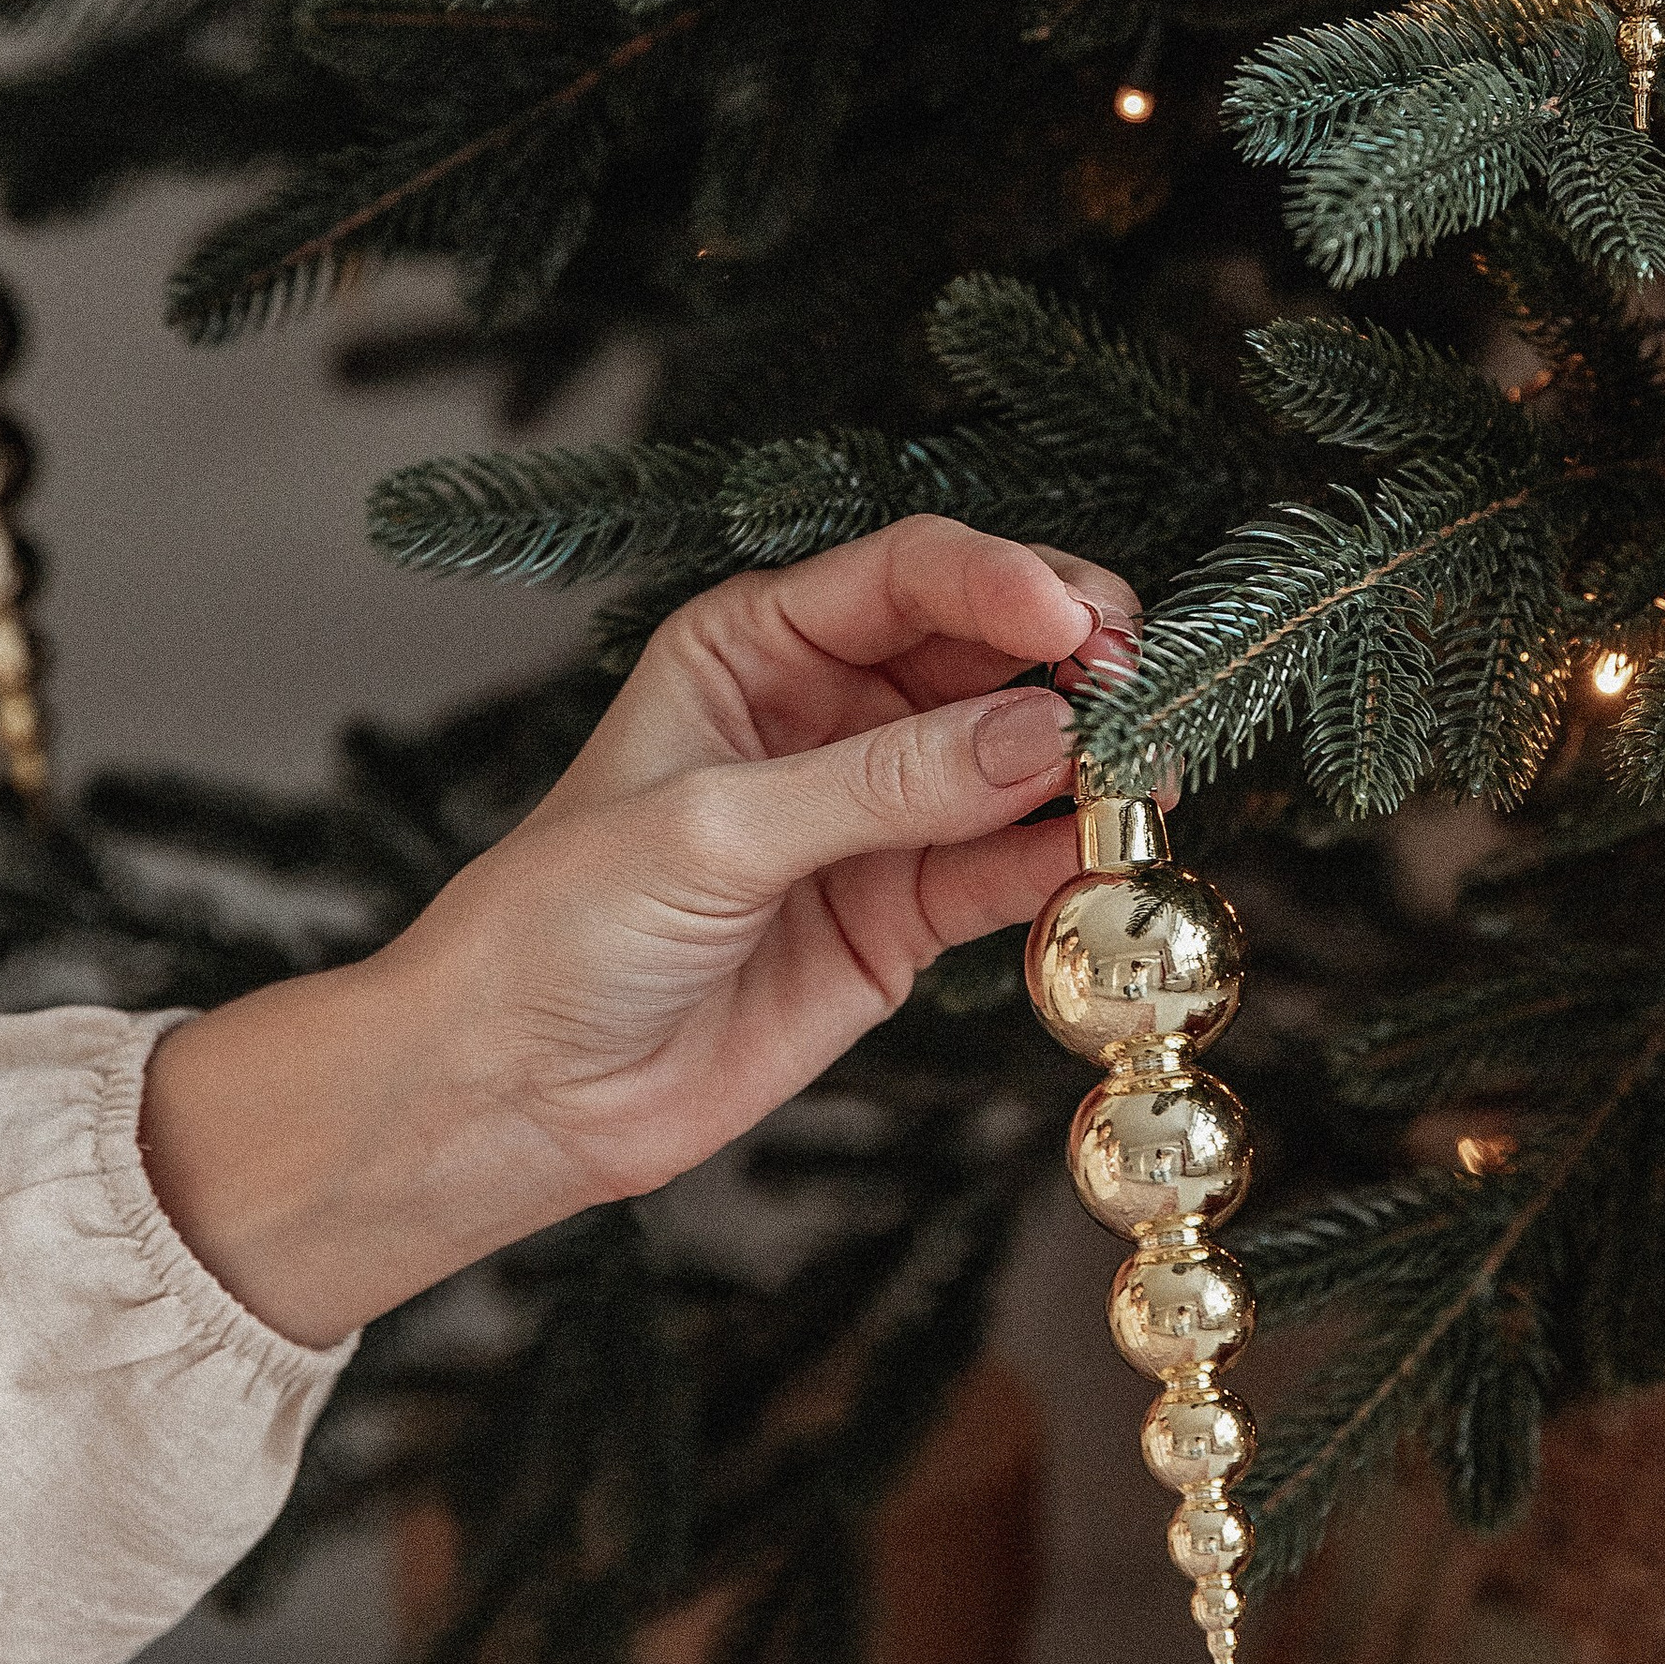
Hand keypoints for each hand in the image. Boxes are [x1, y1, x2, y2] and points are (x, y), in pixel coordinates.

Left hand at [139, 518, 1136, 1347]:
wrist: (517, 1091)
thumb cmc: (562, 926)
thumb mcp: (713, 830)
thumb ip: (883, 782)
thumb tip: (1043, 732)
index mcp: (756, 641)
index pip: (908, 572)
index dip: (999, 580)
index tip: (1071, 618)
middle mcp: (829, 710)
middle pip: (985, 650)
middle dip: (1068, 658)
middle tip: (1137, 685)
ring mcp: (877, 813)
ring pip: (1017, 758)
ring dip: (1088, 762)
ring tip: (1147, 777)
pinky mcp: (907, 914)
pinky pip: (1011, 868)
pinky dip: (1068, 861)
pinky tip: (1109, 858)